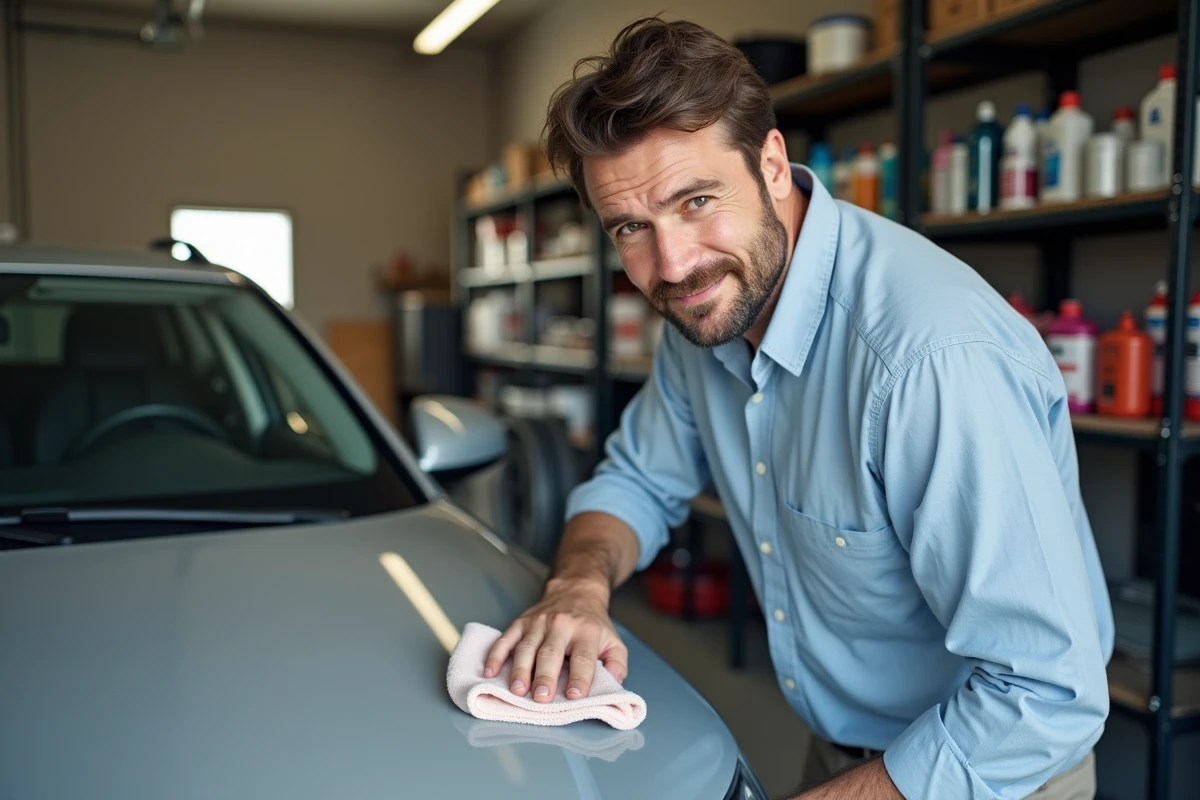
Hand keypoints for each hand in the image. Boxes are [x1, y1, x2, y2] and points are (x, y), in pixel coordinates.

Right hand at [483, 578, 628, 701]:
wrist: (575, 590)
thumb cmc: (593, 625)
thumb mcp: (614, 641)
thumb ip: (617, 664)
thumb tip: (614, 683)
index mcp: (587, 632)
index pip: (584, 656)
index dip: (580, 676)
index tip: (574, 695)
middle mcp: (562, 625)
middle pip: (551, 652)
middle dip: (545, 676)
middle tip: (541, 698)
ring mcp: (538, 622)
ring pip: (527, 646)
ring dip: (520, 669)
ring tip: (517, 690)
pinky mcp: (521, 621)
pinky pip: (506, 638)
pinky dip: (496, 655)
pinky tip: (490, 672)